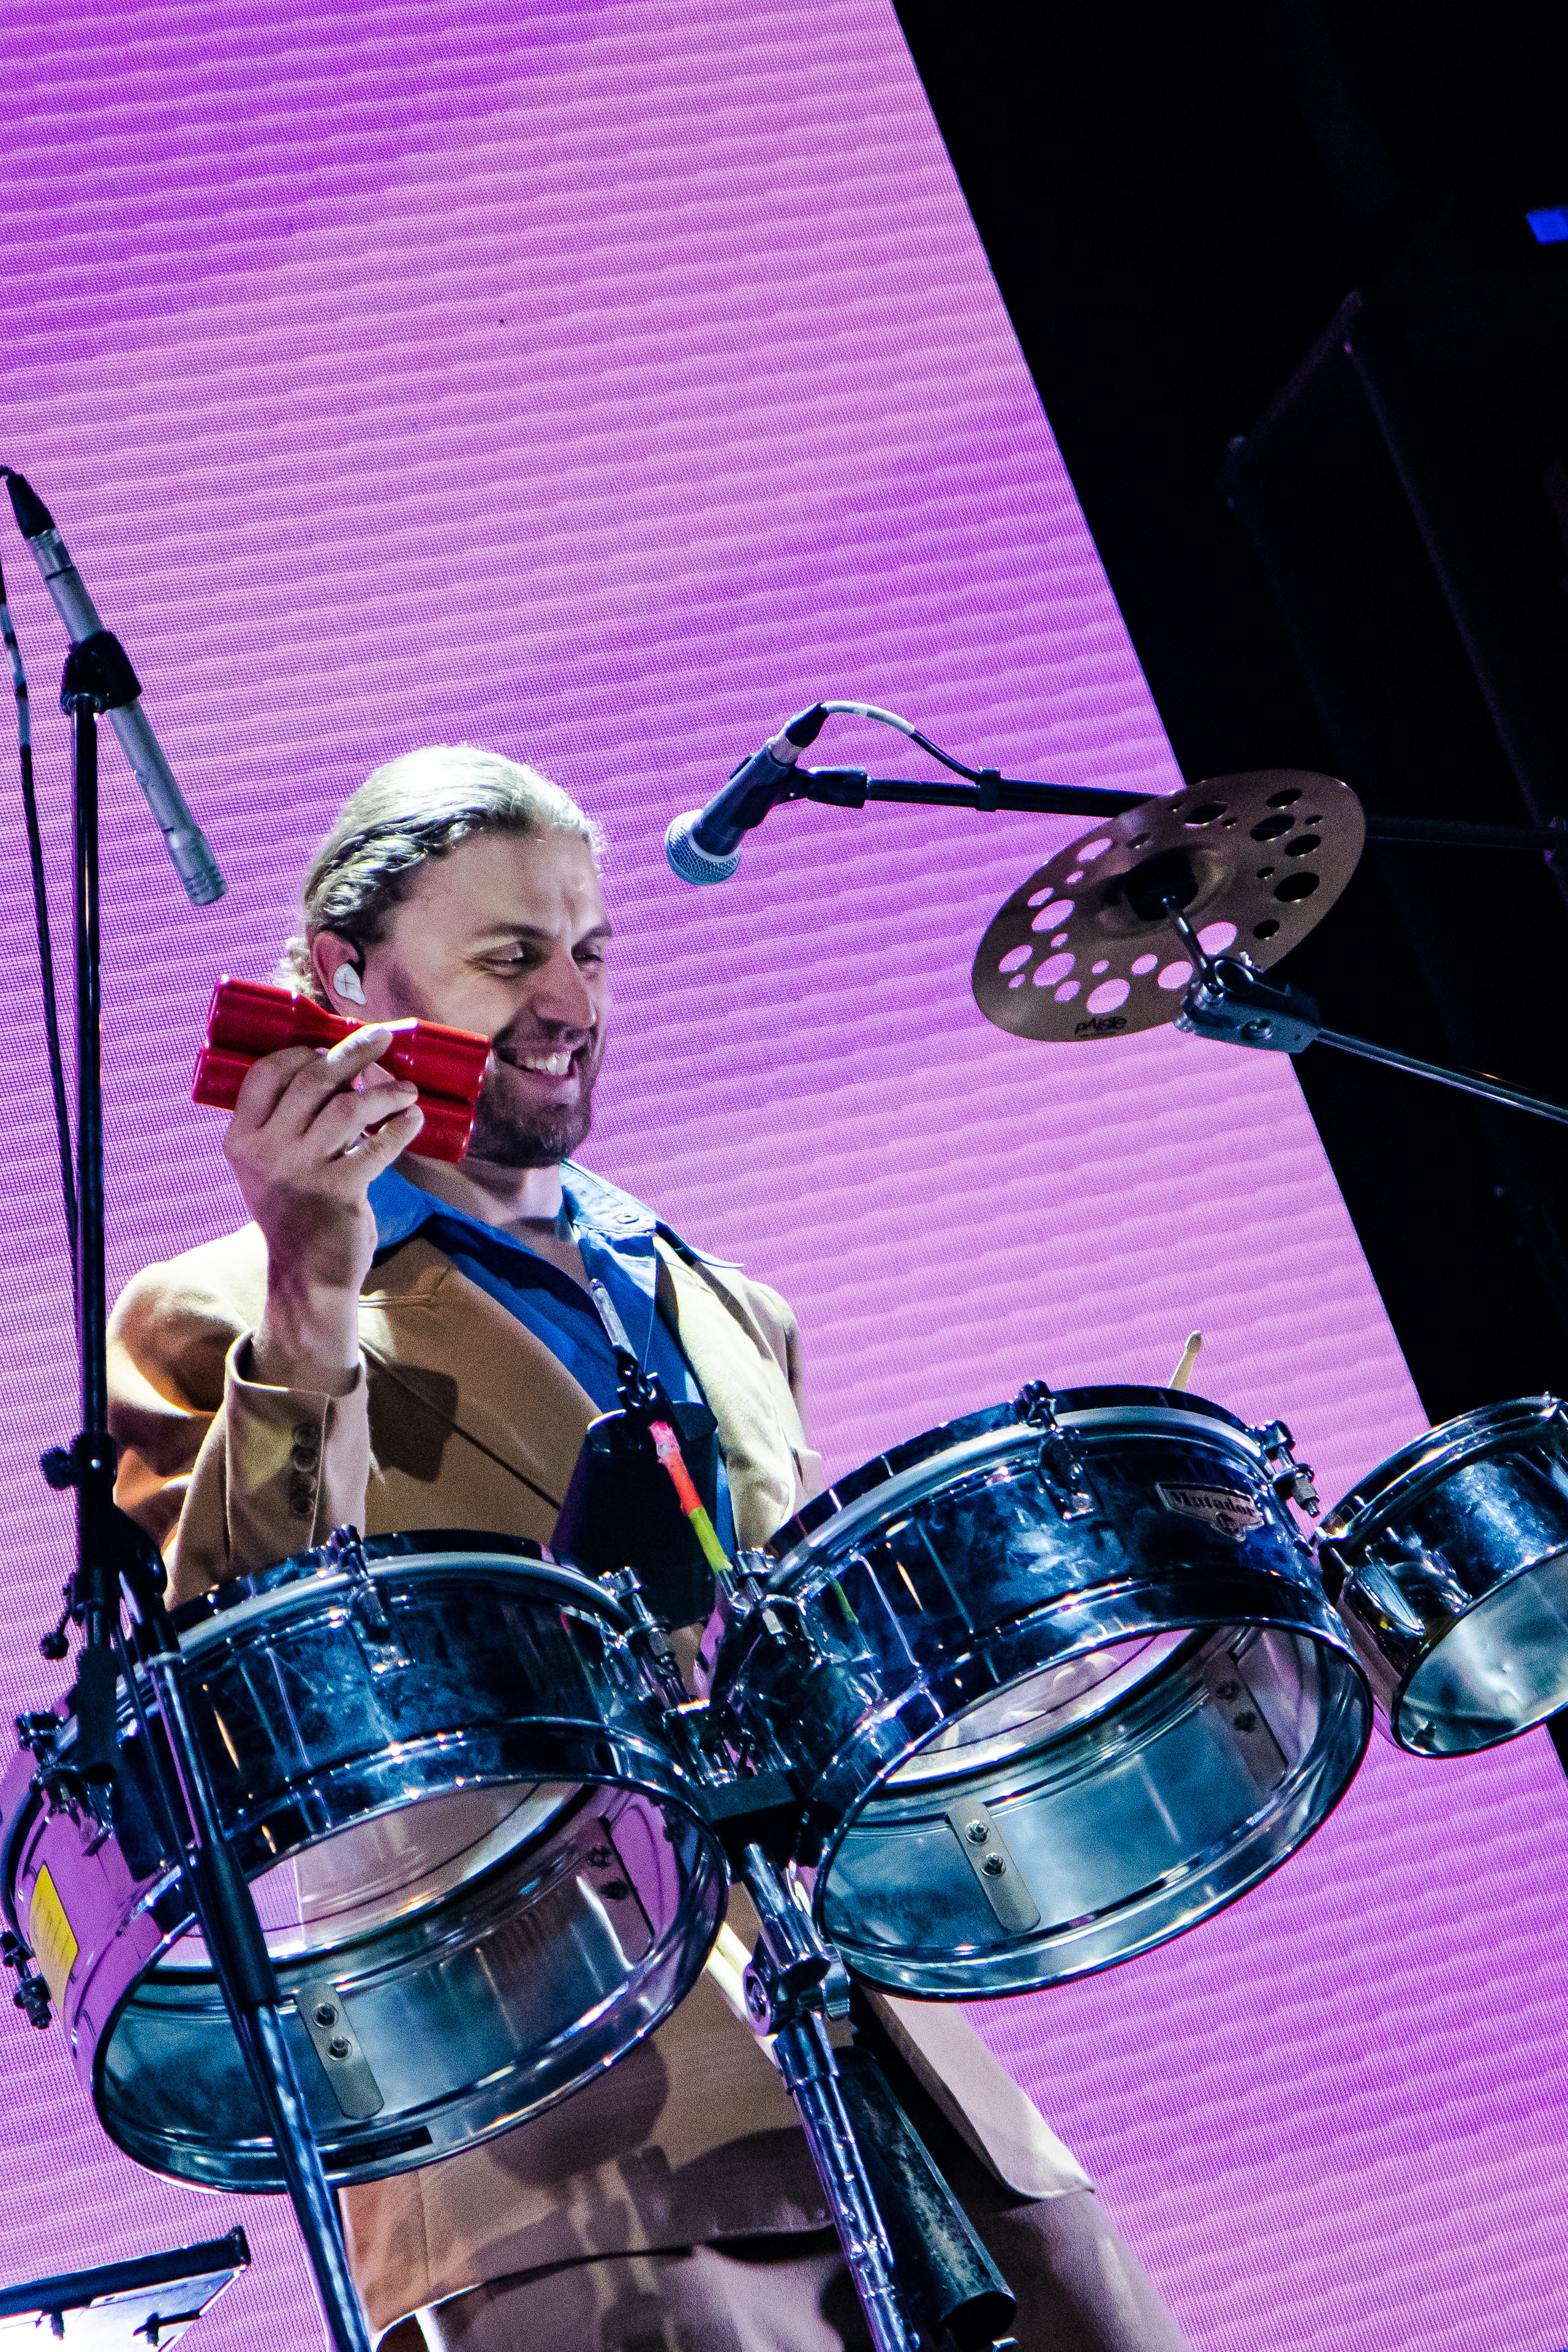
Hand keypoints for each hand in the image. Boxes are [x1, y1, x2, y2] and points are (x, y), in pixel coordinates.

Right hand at [222, 1026, 423, 1391]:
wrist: (306, 1275)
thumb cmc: (296, 1211)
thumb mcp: (269, 1167)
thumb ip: (288, 1126)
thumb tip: (338, 1071)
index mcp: (241, 1139)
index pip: (266, 1073)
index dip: (301, 1049)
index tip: (329, 1044)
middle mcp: (266, 1151)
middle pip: (313, 1078)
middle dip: (354, 1051)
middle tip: (383, 1038)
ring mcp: (301, 1171)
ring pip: (350, 1106)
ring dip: (386, 1091)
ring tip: (406, 1092)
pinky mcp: (338, 1191)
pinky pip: (379, 1145)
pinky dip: (402, 1127)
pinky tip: (415, 1119)